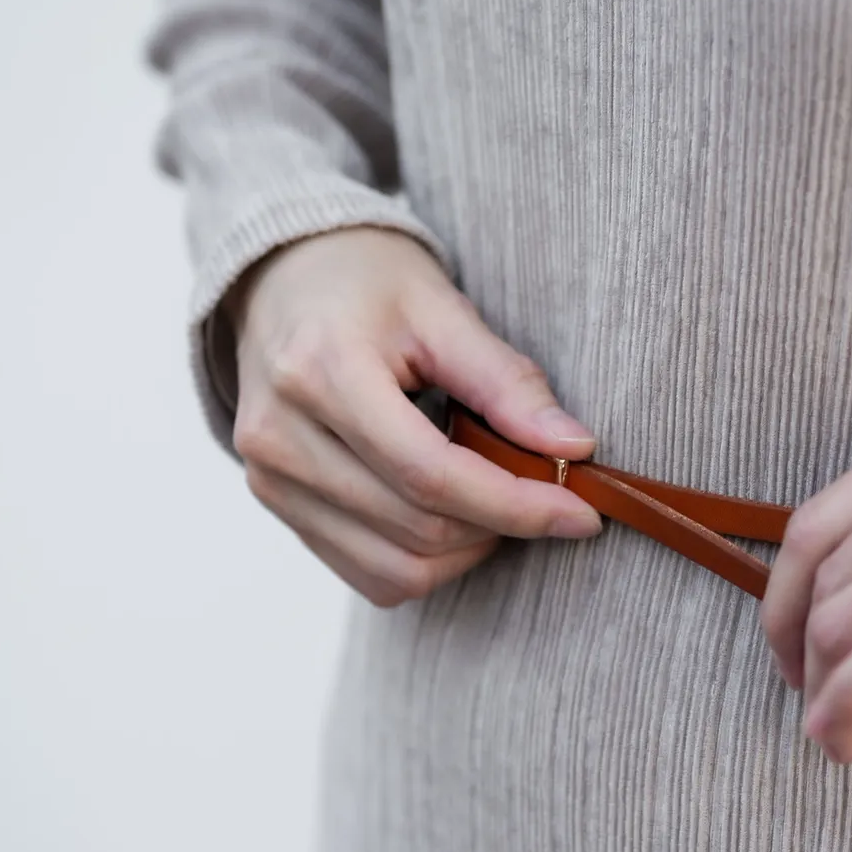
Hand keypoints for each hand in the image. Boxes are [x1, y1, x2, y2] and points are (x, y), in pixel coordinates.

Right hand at [227, 226, 601, 603]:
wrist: (281, 277)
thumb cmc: (367, 282)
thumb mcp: (443, 309)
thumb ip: (507, 383)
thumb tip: (574, 448)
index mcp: (321, 373)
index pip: (432, 475)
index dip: (516, 506)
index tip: (582, 514)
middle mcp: (281, 437)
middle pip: (418, 528)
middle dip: (501, 525)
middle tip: (547, 494)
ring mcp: (269, 479)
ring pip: (396, 570)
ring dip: (467, 550)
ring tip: (494, 499)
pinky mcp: (274, 504)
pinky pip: (369, 575)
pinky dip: (426, 562)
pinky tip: (449, 513)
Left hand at [761, 402, 851, 762]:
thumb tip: (842, 591)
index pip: (817, 522)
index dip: (780, 599)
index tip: (787, 647)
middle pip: (825, 576)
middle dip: (799, 654)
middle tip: (811, 702)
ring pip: (847, 618)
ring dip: (821, 691)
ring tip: (832, 729)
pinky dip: (848, 703)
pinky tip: (847, 736)